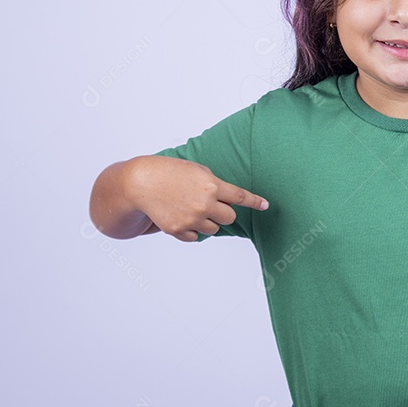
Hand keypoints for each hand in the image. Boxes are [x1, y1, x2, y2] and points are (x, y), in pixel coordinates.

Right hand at [129, 156, 267, 241]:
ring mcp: (192, 218)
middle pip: (230, 217)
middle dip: (224, 212)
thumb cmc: (169, 172)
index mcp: (211, 185)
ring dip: (208, 221)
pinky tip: (180, 216)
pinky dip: (192, 229)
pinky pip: (196, 236)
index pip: (240, 196)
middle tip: (210, 204)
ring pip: (214, 228)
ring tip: (191, 208)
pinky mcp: (179, 230)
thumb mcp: (196, 170)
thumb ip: (213, 183)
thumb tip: (227, 199)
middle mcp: (205, 204)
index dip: (255, 201)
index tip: (265, 205)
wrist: (141, 183)